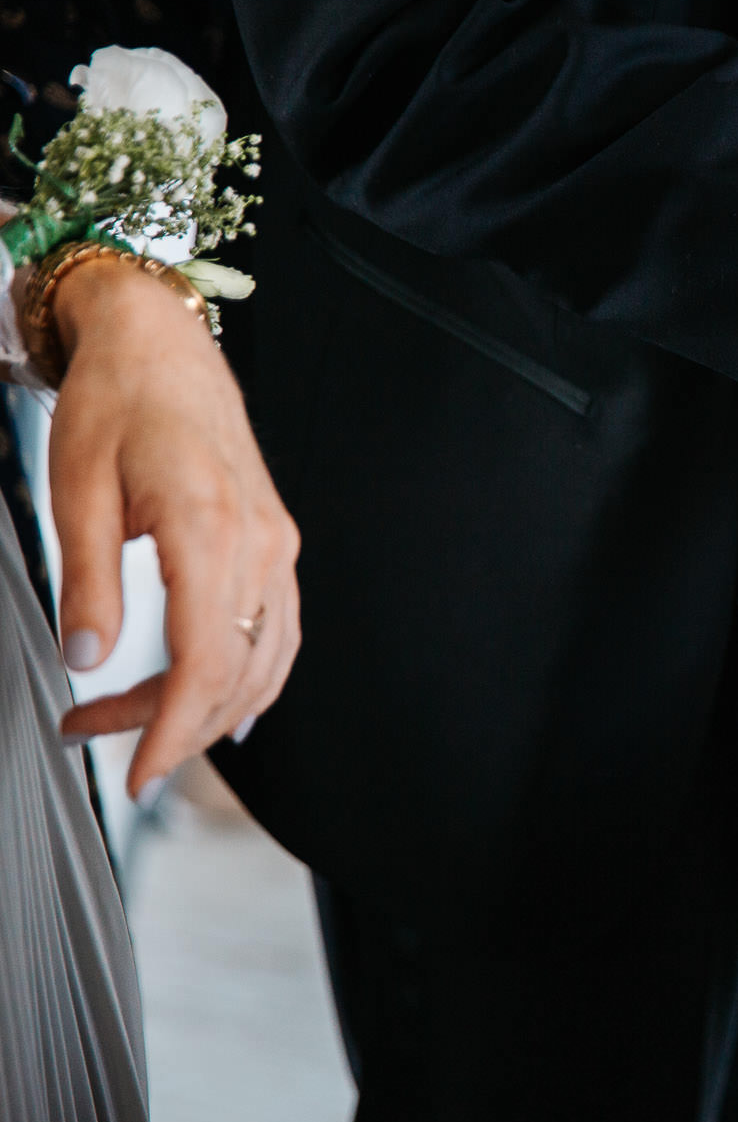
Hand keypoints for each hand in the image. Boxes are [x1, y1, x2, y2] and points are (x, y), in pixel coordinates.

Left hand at [44, 259, 301, 797]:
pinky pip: (277, 631)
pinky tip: (217, 702)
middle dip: (172, 726)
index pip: (204, 660)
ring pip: (265, 660)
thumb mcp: (75, 488)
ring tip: (134, 719)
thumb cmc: (116, 405)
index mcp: (208, 527)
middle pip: (236, 673)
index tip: (137, 775)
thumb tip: (87, 661)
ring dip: (207, 708)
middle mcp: (258, 542)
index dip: (172, 730)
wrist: (162, 346)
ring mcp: (276, 544)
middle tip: (99, 738)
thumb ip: (86, 579)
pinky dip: (250, 678)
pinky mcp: (276, 543)